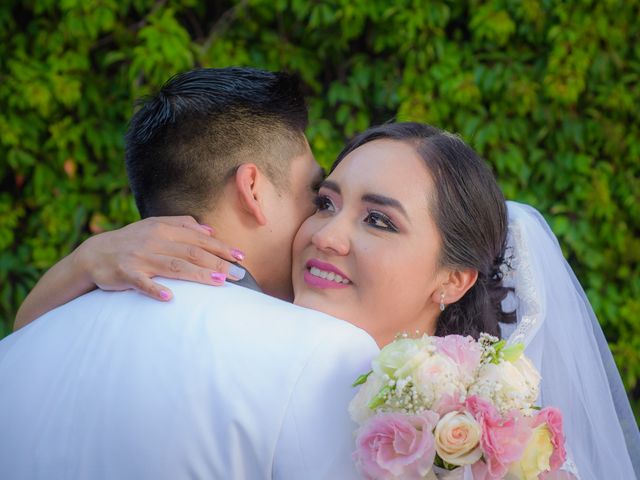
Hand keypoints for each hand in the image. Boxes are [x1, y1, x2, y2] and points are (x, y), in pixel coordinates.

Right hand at [75, 216, 245, 300]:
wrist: (94, 254)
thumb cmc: (131, 241)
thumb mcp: (155, 226)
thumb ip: (182, 225)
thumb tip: (210, 230)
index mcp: (163, 229)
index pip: (199, 239)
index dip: (221, 247)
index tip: (240, 257)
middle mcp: (154, 241)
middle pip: (192, 252)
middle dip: (217, 263)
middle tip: (238, 275)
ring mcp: (140, 258)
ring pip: (174, 266)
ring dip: (197, 274)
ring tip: (218, 282)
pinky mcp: (126, 274)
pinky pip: (143, 282)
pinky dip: (156, 289)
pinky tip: (170, 297)